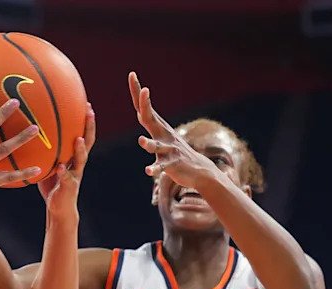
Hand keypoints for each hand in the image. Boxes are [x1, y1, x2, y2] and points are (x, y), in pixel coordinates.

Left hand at [37, 103, 94, 215]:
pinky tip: (61, 167)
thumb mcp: (46, 164)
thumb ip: (42, 150)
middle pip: (88, 141)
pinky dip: (64, 173)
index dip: (85, 118)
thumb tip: (26, 131)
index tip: (85, 101)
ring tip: (79, 139)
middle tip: (89, 111)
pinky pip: (67, 178)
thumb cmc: (51, 185)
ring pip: (82, 159)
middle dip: (89, 126)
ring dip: (81, 149)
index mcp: (74, 156)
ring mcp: (75, 175)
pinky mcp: (69, 187)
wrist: (59, 209)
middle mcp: (78, 163)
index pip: (82, 132)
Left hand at [128, 71, 219, 190]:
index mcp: (158, 128)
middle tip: (143, 90)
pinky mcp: (173, 165)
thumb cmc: (175, 152)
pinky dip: (155, 168)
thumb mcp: (162, 135)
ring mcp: (169, 149)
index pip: (144, 107)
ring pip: (157, 146)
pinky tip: (148, 171)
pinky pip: (163, 167)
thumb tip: (139, 112)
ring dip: (149, 144)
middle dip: (145, 105)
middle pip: (150, 119)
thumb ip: (151, 123)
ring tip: (141, 141)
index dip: (137, 92)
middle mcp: (163, 135)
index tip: (132, 74)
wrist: (199, 170)